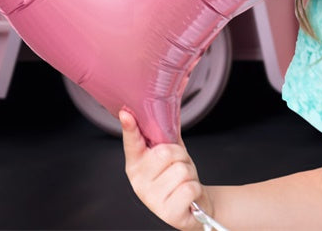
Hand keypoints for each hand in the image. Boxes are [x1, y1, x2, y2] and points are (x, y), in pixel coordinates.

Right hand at [121, 109, 212, 230]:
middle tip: (179, 167)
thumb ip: (166, 135)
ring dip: (190, 174)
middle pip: (166, 153)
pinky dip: (195, 189)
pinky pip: (189, 188)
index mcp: (137, 164)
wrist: (193, 206)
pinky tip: (187, 196)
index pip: (132, 143)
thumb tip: (168, 108)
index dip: (130, 128)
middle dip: (181, 156)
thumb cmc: (179, 177)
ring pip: (180, 170)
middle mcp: (139, 182)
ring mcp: (151, 199)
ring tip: (183, 182)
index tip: (126, 114)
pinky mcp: (167, 213)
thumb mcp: (172, 155)